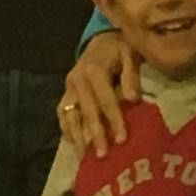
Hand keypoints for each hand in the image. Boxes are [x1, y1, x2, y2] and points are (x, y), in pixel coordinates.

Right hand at [57, 31, 133, 151]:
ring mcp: (68, 87)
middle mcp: (77, 80)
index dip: (114, 120)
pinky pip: (62, 113)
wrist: (101, 38)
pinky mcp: (65, 93)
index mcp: (94, 70)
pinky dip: (67, 129)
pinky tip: (75, 144)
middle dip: (95, 135)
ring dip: (77, 137)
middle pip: (86, 112)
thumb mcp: (130, 54)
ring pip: (69, 115)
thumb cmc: (120, 47)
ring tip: (86, 157)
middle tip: (103, 155)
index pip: (105, 100)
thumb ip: (131, 76)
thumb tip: (132, 100)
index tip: (121, 140)